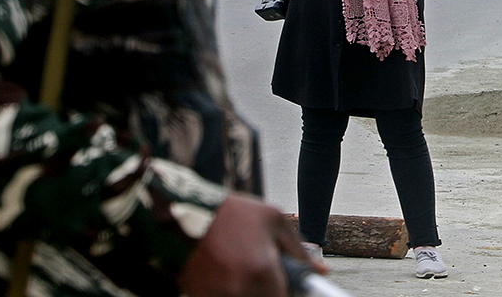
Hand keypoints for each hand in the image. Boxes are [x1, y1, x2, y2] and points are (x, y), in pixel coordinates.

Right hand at [178, 193, 324, 296]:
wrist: (181, 213)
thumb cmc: (230, 214)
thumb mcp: (273, 220)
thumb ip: (299, 250)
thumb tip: (321, 272)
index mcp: (262, 272)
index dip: (287, 293)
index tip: (288, 287)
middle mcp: (240, 290)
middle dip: (268, 289)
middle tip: (261, 271)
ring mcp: (219, 296)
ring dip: (249, 290)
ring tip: (240, 267)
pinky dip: (230, 289)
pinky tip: (225, 271)